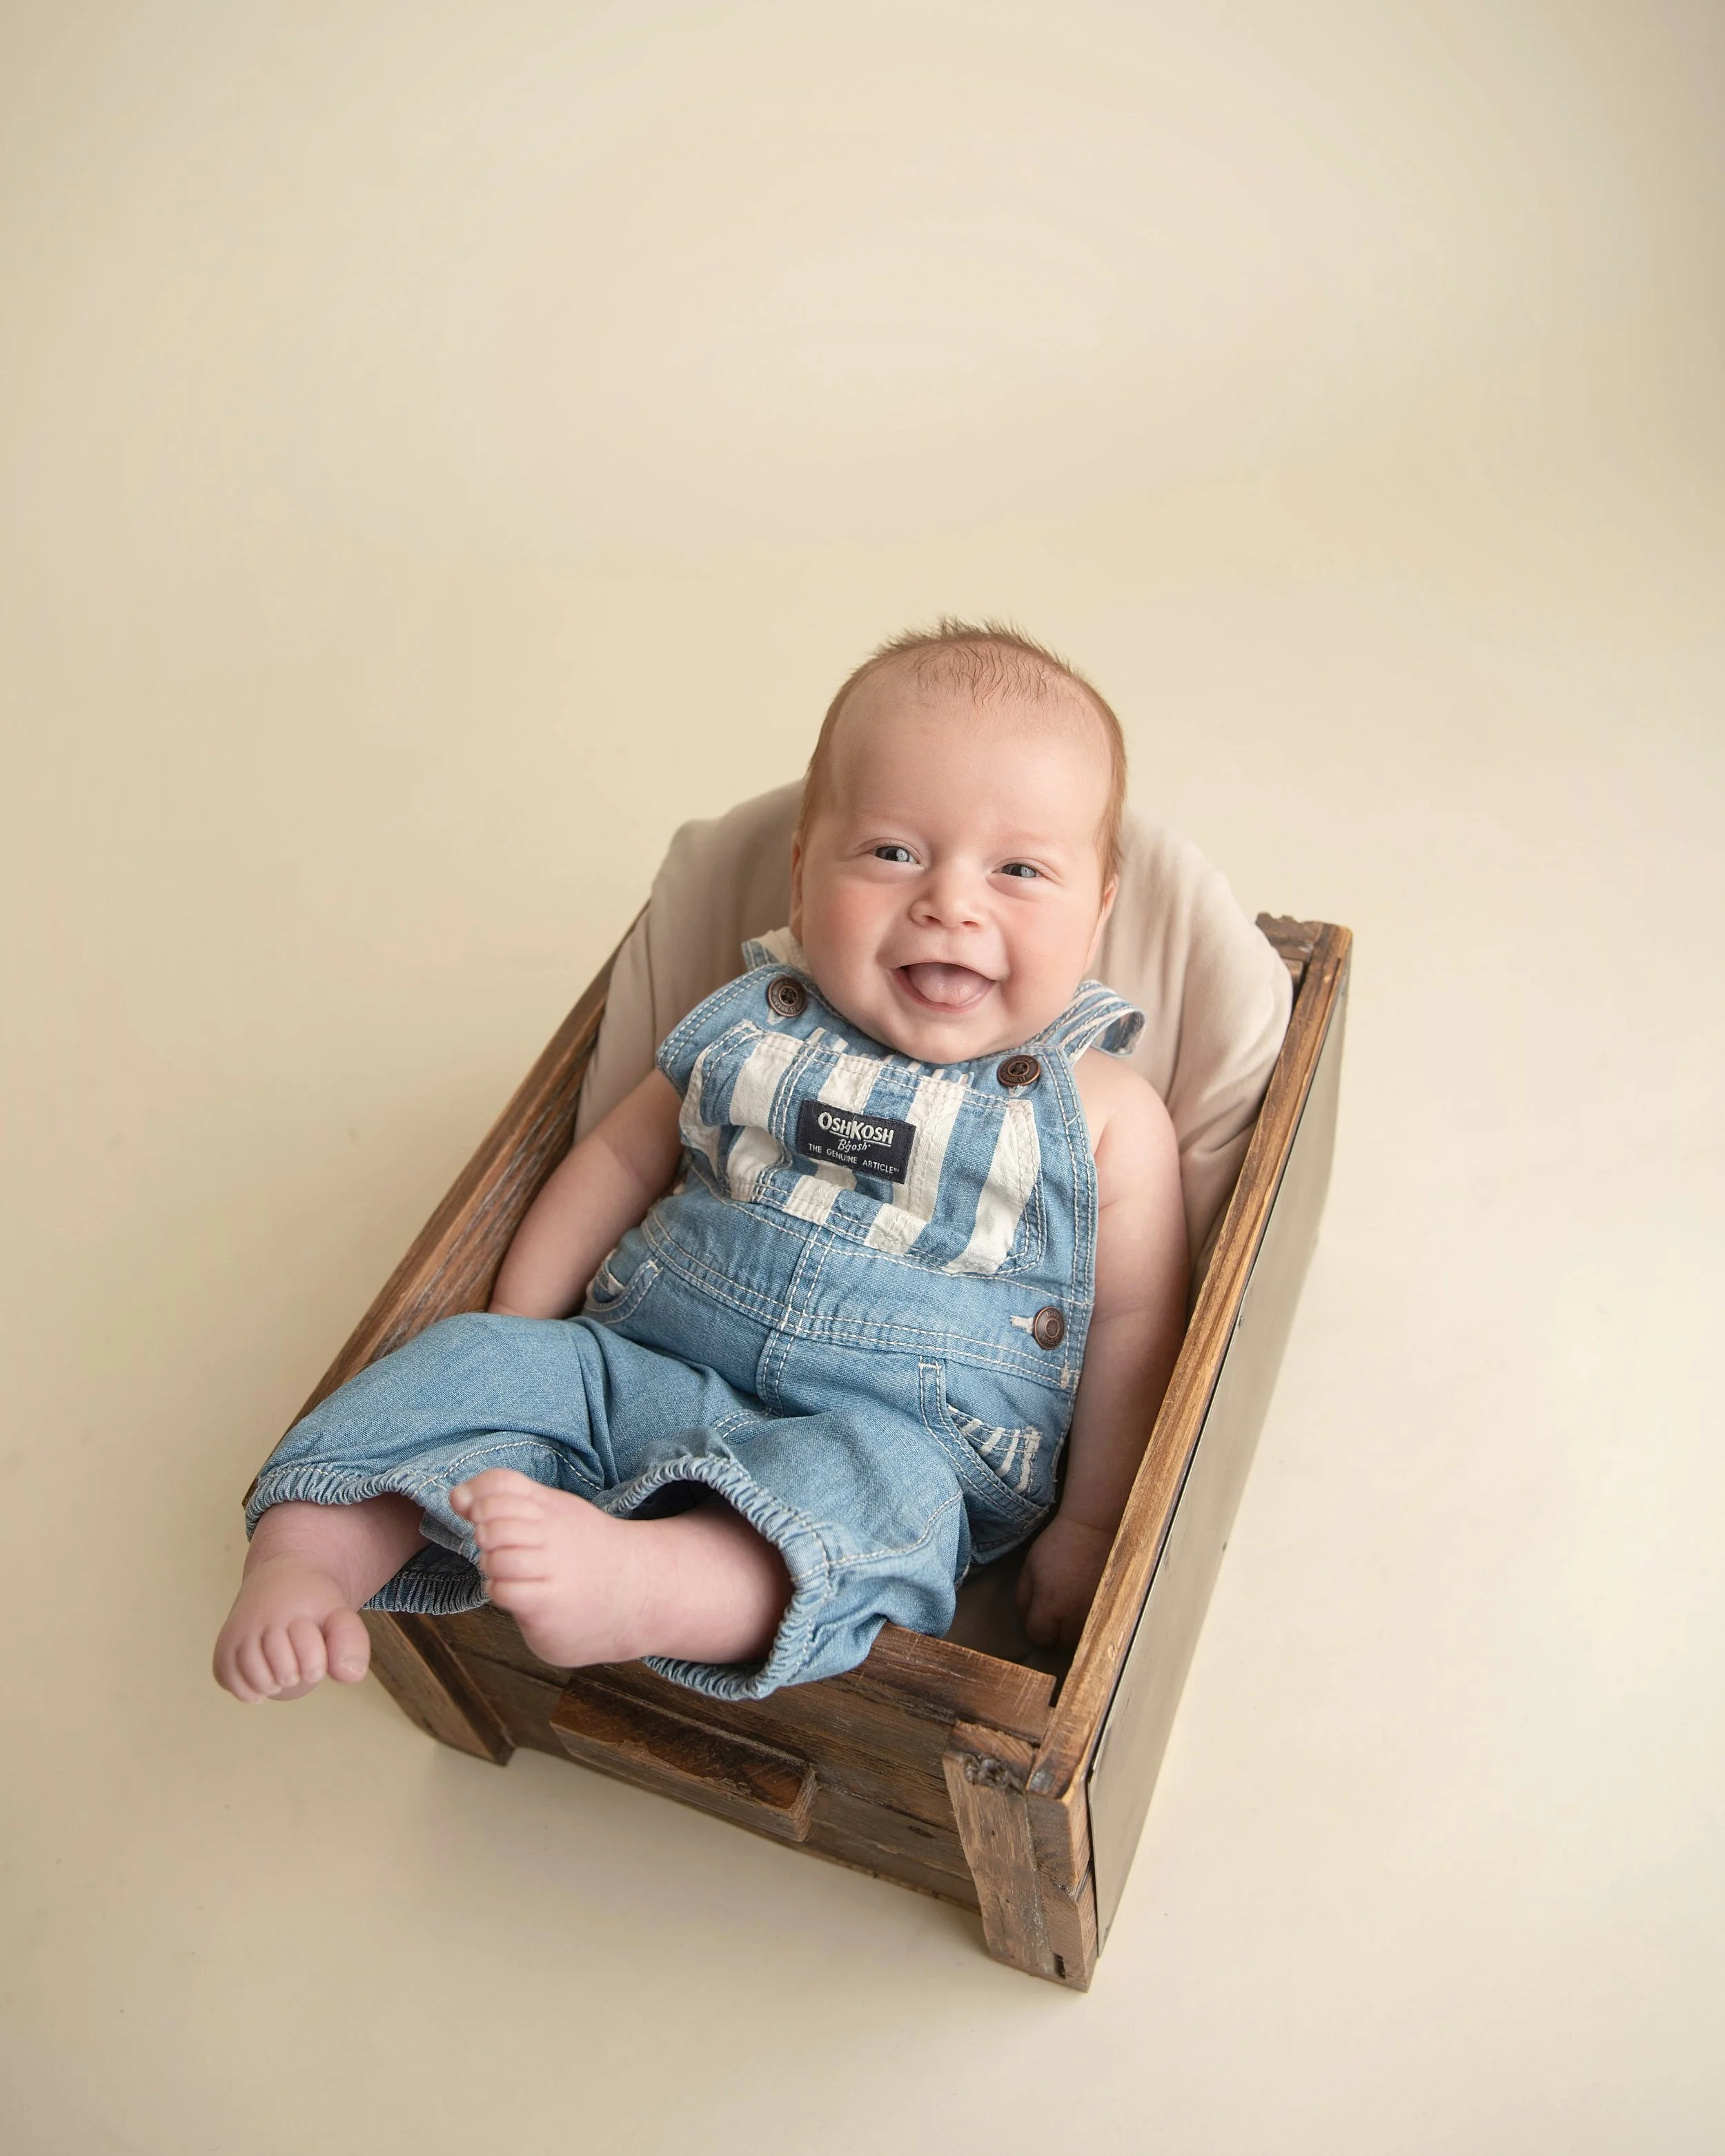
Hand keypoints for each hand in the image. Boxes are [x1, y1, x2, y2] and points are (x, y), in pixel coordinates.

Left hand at [1016, 1513, 1114, 1648]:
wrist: (1093, 1529)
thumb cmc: (1058, 1544)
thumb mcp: (1030, 1567)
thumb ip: (1023, 1596)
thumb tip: (1025, 1619)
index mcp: (1050, 1603)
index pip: (1039, 1636)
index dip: (1035, 1630)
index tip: (1038, 1620)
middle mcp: (1074, 1614)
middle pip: (1061, 1645)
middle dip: (1055, 1635)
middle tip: (1054, 1618)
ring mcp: (1095, 1613)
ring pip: (1081, 1640)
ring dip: (1073, 1633)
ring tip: (1071, 1614)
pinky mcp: (1111, 1607)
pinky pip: (1097, 1628)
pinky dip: (1089, 1624)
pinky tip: (1086, 1609)